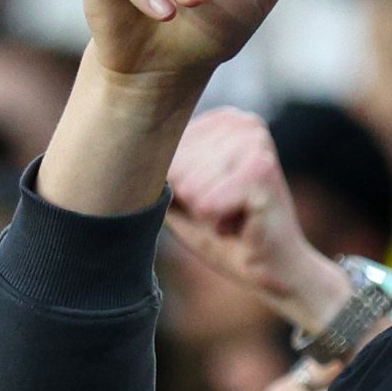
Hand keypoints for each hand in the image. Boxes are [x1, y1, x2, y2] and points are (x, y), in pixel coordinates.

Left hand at [167, 108, 352, 333]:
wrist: (274, 269)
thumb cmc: (224, 233)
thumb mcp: (180, 196)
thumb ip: (157, 170)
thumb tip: (117, 149)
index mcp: (222, 120)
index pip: (164, 150)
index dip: (180, 188)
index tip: (211, 199)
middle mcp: (242, 121)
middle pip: (175, 167)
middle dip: (194, 202)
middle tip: (226, 211)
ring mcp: (255, 142)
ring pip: (188, 186)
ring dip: (207, 213)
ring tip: (233, 215)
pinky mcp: (262, 170)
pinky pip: (205, 204)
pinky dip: (218, 224)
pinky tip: (241, 223)